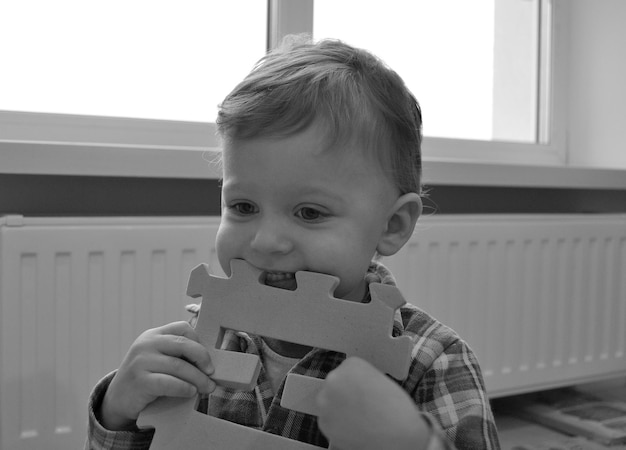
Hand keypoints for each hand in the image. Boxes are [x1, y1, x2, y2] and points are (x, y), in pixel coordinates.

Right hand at [98, 321, 214, 430]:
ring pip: (179, 366)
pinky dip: (184, 388)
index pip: (182, 328)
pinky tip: (191, 392)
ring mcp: (141, 362)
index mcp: (153, 334)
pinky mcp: (139, 381)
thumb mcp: (158, 358)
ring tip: (207, 387)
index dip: (199, 341)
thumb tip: (210, 361)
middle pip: (184, 345)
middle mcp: (146, 344)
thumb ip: (176, 353)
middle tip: (212, 373)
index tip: (207, 358)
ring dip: (198, 378)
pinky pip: (168, 383)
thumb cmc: (146, 377)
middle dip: (203, 359)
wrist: (118, 399)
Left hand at [316, 357, 429, 449]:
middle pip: (335, 384)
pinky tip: (353, 428)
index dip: (356, 384)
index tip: (362, 392)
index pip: (347, 371)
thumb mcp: (380, 380)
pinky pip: (327, 420)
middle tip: (359, 407)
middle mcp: (334, 377)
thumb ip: (362, 379)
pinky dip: (337, 425)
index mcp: (351, 364)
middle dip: (343, 395)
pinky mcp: (323, 421)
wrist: (397, 435)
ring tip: (358, 419)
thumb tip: (353, 387)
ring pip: (328, 402)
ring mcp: (326, 399)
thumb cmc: (396, 409)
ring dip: (338, 409)